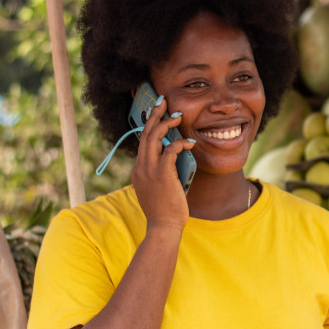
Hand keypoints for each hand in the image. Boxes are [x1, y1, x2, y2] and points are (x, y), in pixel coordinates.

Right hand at [130, 97, 194, 231]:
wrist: (163, 226)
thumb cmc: (165, 210)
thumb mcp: (159, 188)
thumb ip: (162, 173)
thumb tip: (175, 159)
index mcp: (138, 170)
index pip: (142, 142)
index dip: (149, 125)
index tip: (156, 112)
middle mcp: (140, 167)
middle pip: (145, 134)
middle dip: (154, 115)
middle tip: (163, 101)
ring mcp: (149, 170)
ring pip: (153, 138)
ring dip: (166, 124)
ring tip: (177, 115)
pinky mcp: (161, 174)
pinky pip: (170, 151)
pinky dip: (180, 143)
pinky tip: (190, 142)